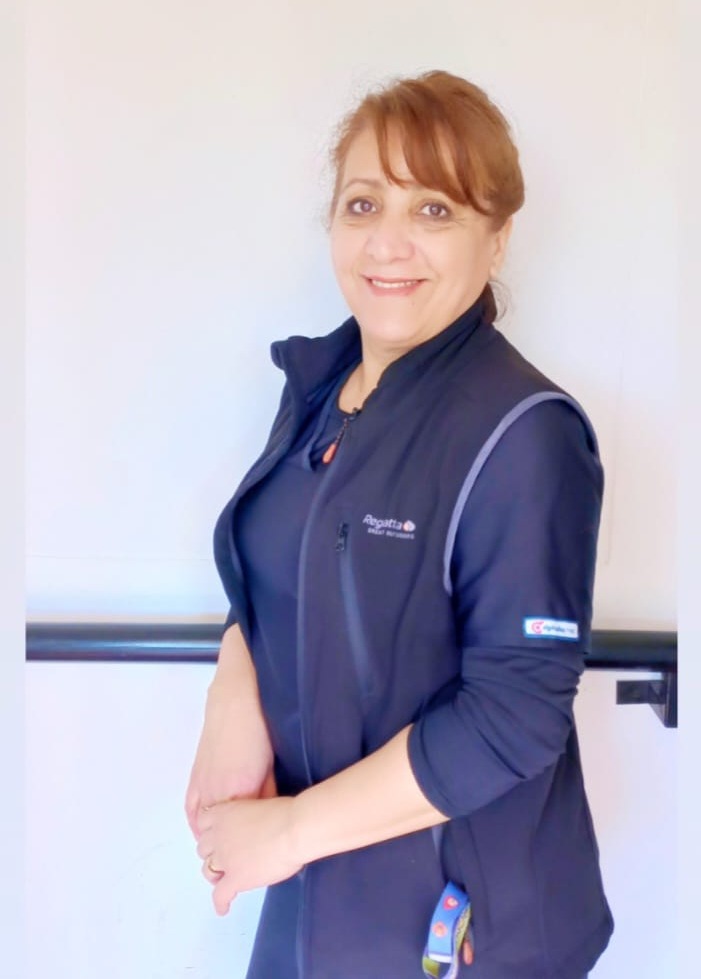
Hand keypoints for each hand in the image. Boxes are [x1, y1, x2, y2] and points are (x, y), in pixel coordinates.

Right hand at [185, 686, 275, 840]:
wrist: (234, 702)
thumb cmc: (257, 731)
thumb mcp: (269, 767)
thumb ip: (267, 795)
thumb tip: (269, 816)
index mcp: (239, 791)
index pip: (244, 829)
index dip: (252, 842)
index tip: (260, 853)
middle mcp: (216, 792)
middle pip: (220, 831)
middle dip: (229, 845)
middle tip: (240, 858)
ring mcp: (202, 784)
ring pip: (202, 824)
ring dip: (210, 838)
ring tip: (221, 850)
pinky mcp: (195, 776)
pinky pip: (191, 809)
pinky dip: (197, 823)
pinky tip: (202, 830)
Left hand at [196, 797, 302, 914]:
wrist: (293, 829)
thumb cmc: (284, 812)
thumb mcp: (259, 803)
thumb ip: (248, 815)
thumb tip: (256, 825)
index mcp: (224, 813)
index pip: (203, 822)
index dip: (210, 829)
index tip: (217, 834)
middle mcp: (218, 836)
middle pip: (203, 848)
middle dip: (212, 852)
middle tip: (225, 856)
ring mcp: (225, 859)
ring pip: (207, 870)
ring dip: (214, 874)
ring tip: (223, 879)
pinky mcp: (235, 879)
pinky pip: (220, 895)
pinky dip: (221, 903)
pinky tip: (223, 909)